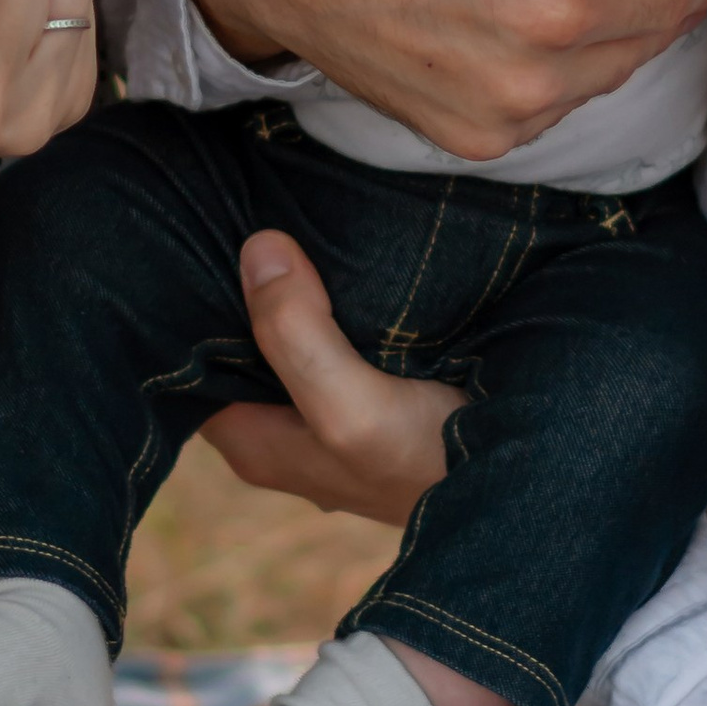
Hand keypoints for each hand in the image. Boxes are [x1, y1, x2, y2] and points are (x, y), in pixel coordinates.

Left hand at [198, 234, 457, 525]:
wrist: (517, 491)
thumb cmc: (427, 463)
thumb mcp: (351, 408)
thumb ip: (297, 336)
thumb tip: (258, 249)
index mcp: (252, 441)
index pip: (189, 360)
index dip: (191, 304)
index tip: (202, 240)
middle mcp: (278, 432)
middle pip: (235, 345)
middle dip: (238, 290)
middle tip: (242, 214)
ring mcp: (324, 417)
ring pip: (284, 339)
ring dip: (287, 293)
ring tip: (285, 221)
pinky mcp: (368, 400)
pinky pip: (329, 340)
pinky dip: (328, 305)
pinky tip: (336, 259)